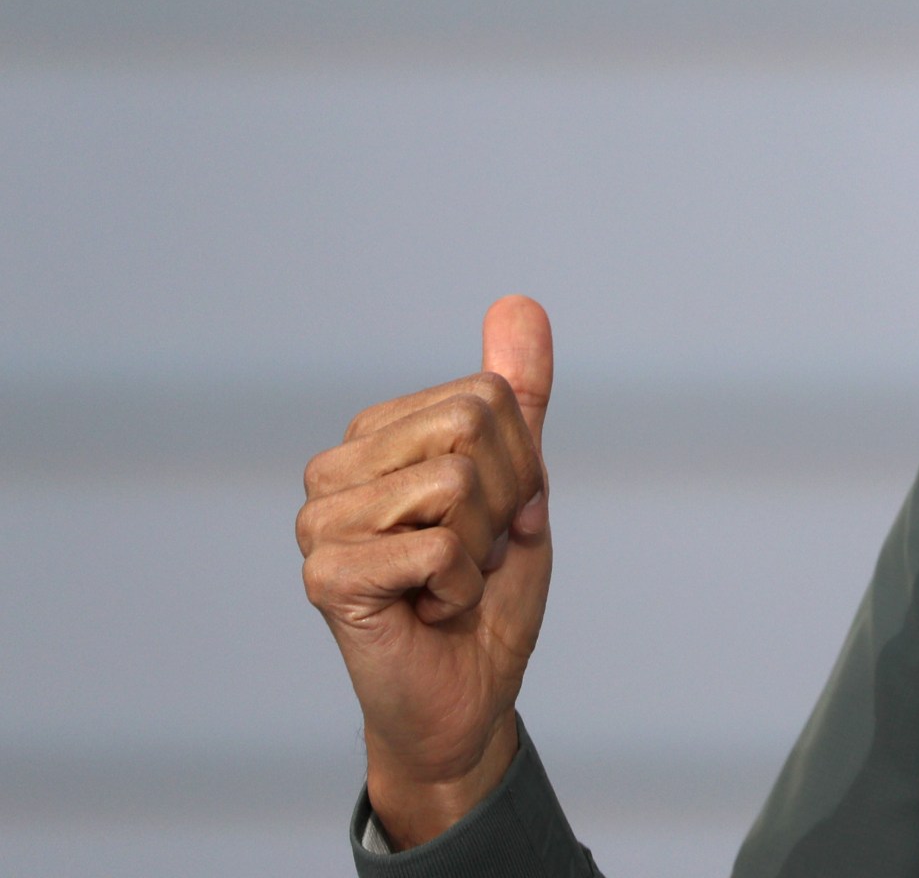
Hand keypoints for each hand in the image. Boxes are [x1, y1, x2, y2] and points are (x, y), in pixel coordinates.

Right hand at [297, 296, 555, 848]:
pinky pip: (438, 547)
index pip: (487, 396)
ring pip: (454, 484)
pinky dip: (462, 586)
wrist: (466, 695)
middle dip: (504, 499)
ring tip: (448, 581)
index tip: (494, 516)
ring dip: (481, 547)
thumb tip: (518, 302)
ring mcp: (319, 522)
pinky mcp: (325, 576)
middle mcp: (334, 468)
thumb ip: (519, 393)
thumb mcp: (519, 481)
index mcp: (376, 435)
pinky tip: (431, 610)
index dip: (521, 464)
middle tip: (474, 551)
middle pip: (470, 427)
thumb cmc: (487, 590)